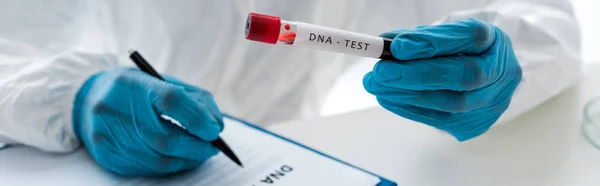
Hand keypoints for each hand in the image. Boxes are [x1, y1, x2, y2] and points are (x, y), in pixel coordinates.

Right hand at [73, 67, 223, 175]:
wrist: (84, 99)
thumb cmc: (133, 89)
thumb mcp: (159, 81)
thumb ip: (191, 98)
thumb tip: (216, 125)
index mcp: (132, 84)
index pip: (171, 100)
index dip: (197, 117)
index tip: (214, 129)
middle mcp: (115, 109)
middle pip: (166, 138)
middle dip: (197, 146)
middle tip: (213, 146)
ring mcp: (109, 136)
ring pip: (159, 159)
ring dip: (187, 159)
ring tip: (201, 153)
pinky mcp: (108, 156)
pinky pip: (147, 168)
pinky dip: (171, 165)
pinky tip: (181, 158)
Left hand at [363, 18, 521, 140]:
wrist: (484, 76)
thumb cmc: (458, 51)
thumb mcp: (442, 35)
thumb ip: (417, 37)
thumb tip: (385, 44)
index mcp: (494, 41)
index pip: (469, 37)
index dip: (432, 43)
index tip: (397, 47)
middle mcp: (500, 72)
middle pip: (464, 76)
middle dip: (416, 75)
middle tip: (380, 71)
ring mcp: (491, 102)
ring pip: (451, 104)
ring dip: (406, 95)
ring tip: (376, 85)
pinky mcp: (476, 125)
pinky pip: (440, 121)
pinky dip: (409, 108)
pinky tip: (388, 98)